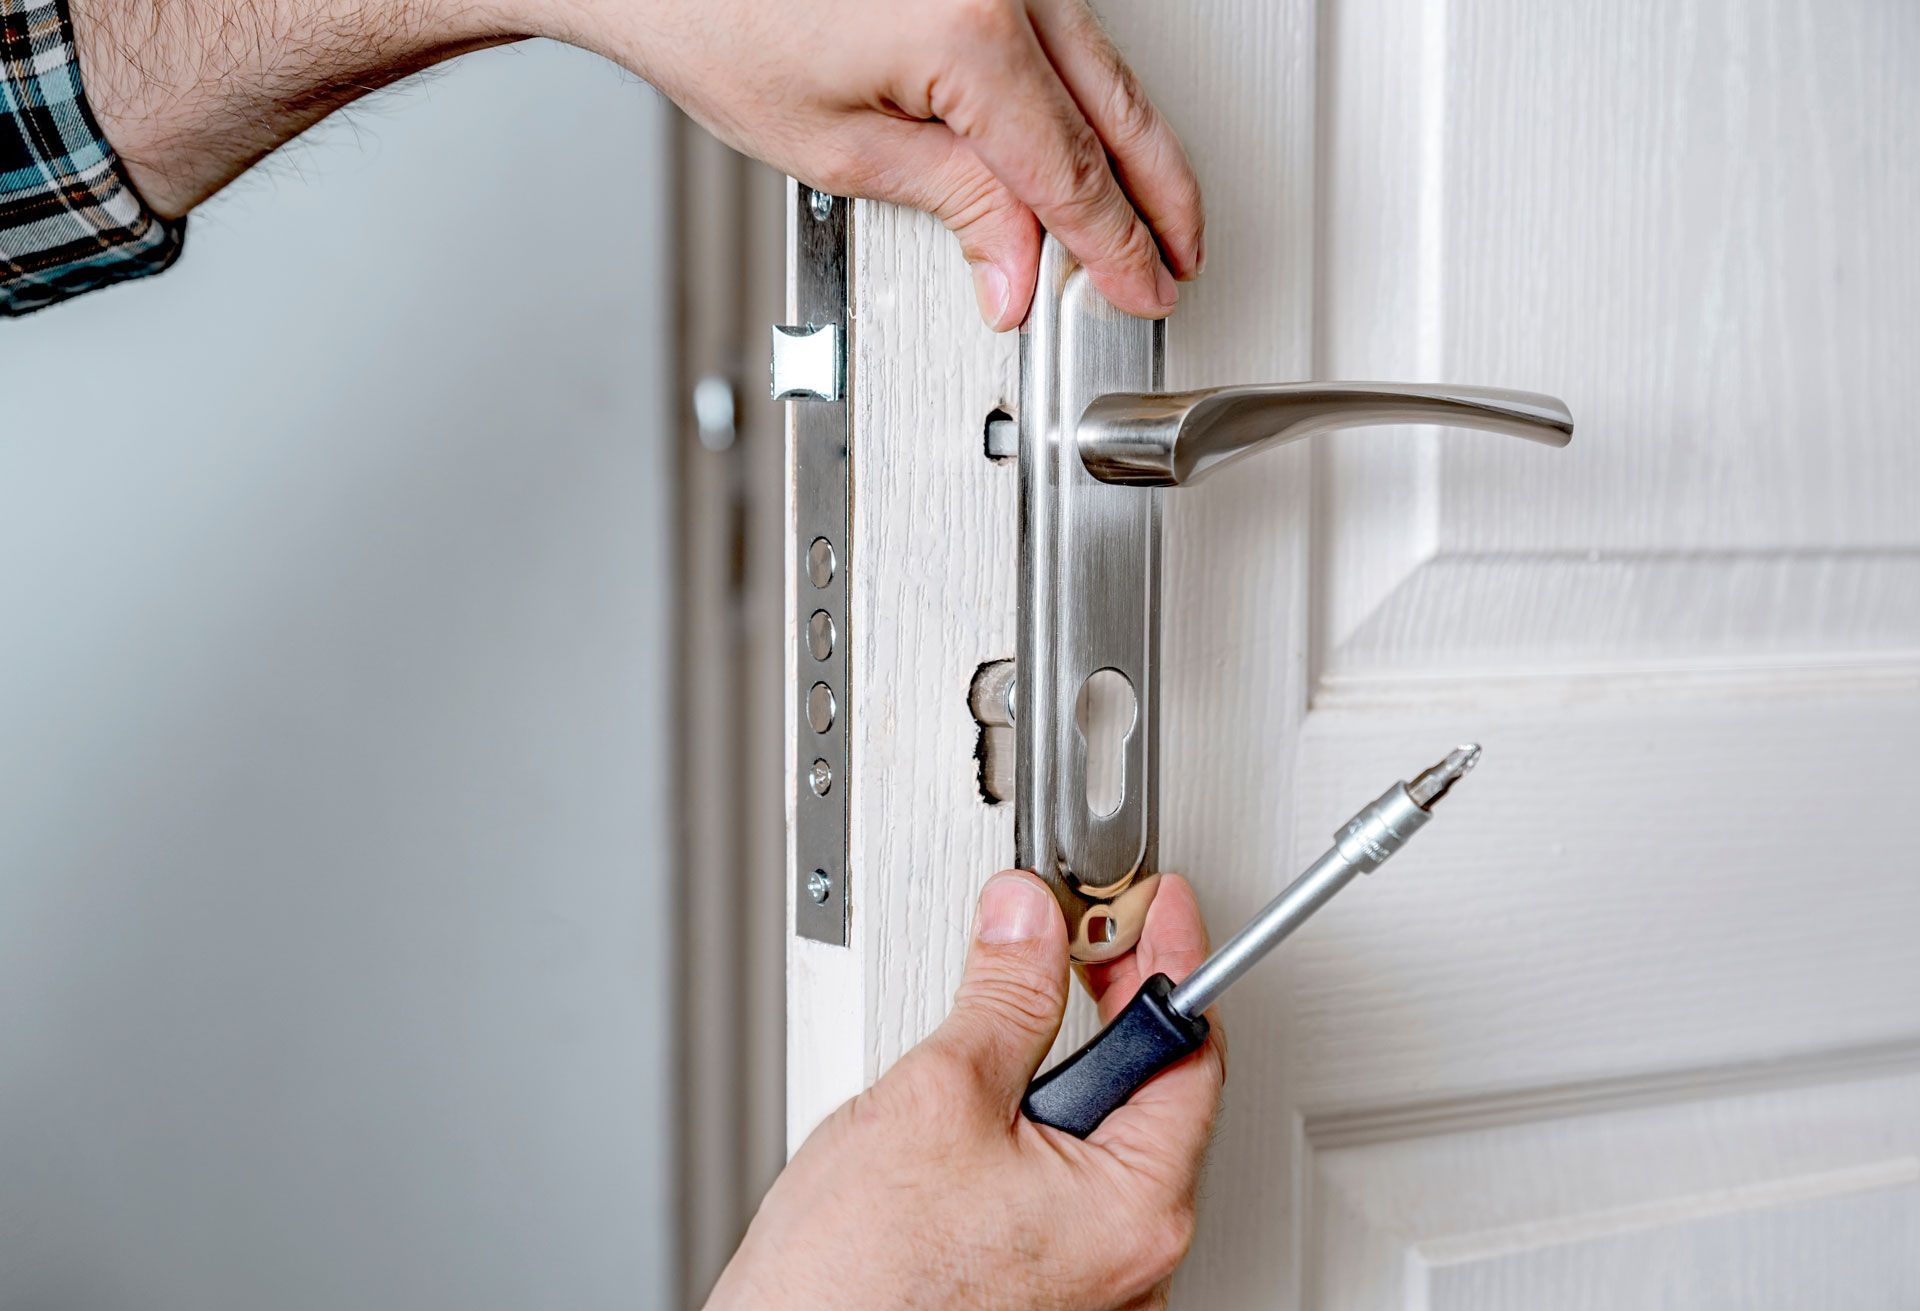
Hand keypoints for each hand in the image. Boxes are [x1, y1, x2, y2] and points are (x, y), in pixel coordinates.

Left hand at [73, 0, 1202, 330]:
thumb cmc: (715, 26)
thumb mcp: (840, 152)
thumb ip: (954, 207)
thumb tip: (1019, 267)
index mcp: (971, 33)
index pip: (1070, 172)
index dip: (1114, 246)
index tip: (1142, 290)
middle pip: (1117, 112)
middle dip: (1156, 200)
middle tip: (1178, 262)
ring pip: (1105, 68)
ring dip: (1134, 148)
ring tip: (1152, 218)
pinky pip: (1063, 36)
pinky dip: (1089, 98)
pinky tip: (1097, 141)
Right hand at [704, 871, 1226, 1310]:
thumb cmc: (854, 1283)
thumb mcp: (937, 1097)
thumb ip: (1003, 996)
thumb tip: (1030, 923)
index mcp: (1136, 1207)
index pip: (1186, 1048)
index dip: (1168, 957)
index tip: (1156, 905)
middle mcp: (1135, 1263)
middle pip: (1149, 1098)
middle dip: (1105, 1013)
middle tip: (1069, 948)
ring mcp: (1093, 1294)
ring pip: (1102, 1151)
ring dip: (1059, 1084)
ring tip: (991, 1053)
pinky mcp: (1046, 1304)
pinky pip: (1067, 1201)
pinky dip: (1035, 1147)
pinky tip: (978, 1130)